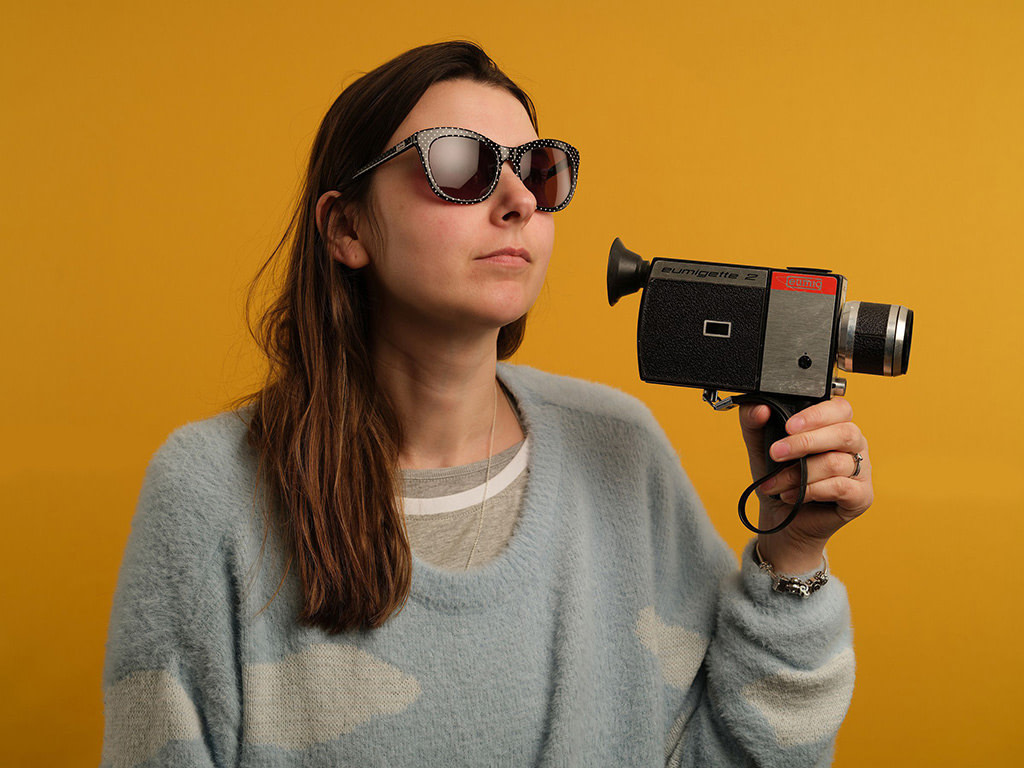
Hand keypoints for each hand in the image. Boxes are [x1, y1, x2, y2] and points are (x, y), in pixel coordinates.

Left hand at [738, 398, 872, 573]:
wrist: (781, 519)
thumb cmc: (778, 477)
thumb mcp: (759, 447)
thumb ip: (753, 422)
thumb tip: (759, 408)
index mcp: (835, 425)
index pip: (840, 408)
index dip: (816, 415)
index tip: (789, 425)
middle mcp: (853, 445)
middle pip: (844, 433)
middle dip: (805, 442)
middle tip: (776, 453)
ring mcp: (861, 470)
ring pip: (837, 462)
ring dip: (800, 474)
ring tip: (777, 484)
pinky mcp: (861, 496)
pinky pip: (842, 487)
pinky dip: (812, 491)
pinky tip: (793, 496)